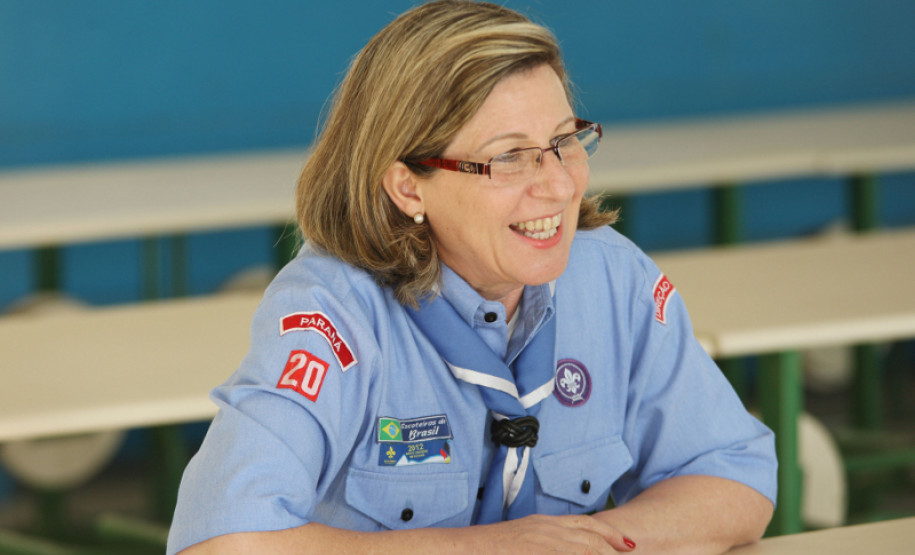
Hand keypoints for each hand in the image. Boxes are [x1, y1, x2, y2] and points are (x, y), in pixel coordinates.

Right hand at [460, 513, 635, 553]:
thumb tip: (546, 549)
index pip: (585, 526)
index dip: (609, 536)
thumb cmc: (485, 550)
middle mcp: (546, 531)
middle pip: (592, 540)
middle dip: (613, 551)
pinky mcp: (534, 551)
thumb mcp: (519, 540)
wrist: (458, 550)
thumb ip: (538, 544)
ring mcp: (541, 543)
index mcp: (542, 525)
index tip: (628, 546)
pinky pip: (570, 554)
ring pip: (586, 550)